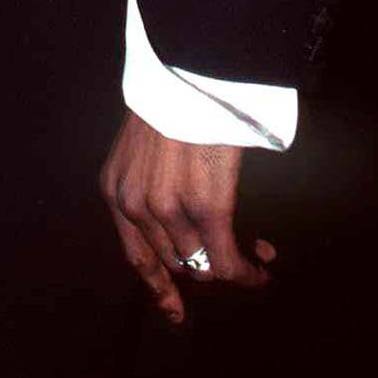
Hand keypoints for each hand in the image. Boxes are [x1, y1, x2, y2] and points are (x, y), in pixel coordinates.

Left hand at [100, 112, 274, 326]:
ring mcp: (170, 209)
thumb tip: (180, 228)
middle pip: (176, 261)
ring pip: (203, 262)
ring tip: (258, 251)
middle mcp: (135, 206)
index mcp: (116, 189)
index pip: (136, 255)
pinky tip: (261, 269)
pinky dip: (247, 272)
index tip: (176, 311)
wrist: (188, 66)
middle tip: (239, 258)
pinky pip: (227, 261)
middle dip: (208, 265)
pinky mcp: (207, 207)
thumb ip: (148, 184)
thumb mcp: (141, 144)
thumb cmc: (172, 95)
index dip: (159, 287)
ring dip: (233, 265)